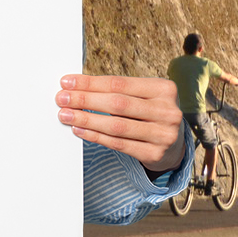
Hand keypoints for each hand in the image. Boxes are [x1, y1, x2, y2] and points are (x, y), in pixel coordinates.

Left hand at [57, 74, 183, 174]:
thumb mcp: (145, 96)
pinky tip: (80, 131)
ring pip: (116, 126)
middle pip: (117, 104)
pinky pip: (118, 145)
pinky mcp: (155, 154)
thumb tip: (77, 88)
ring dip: (86, 120)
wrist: (175, 143)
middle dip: (85, 100)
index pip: (119, 83)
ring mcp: (163, 134)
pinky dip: (96, 137)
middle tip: (62, 99)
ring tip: (67, 115)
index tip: (68, 82)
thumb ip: (118, 91)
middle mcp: (167, 111)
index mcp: (164, 89)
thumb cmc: (151, 113)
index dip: (91, 83)